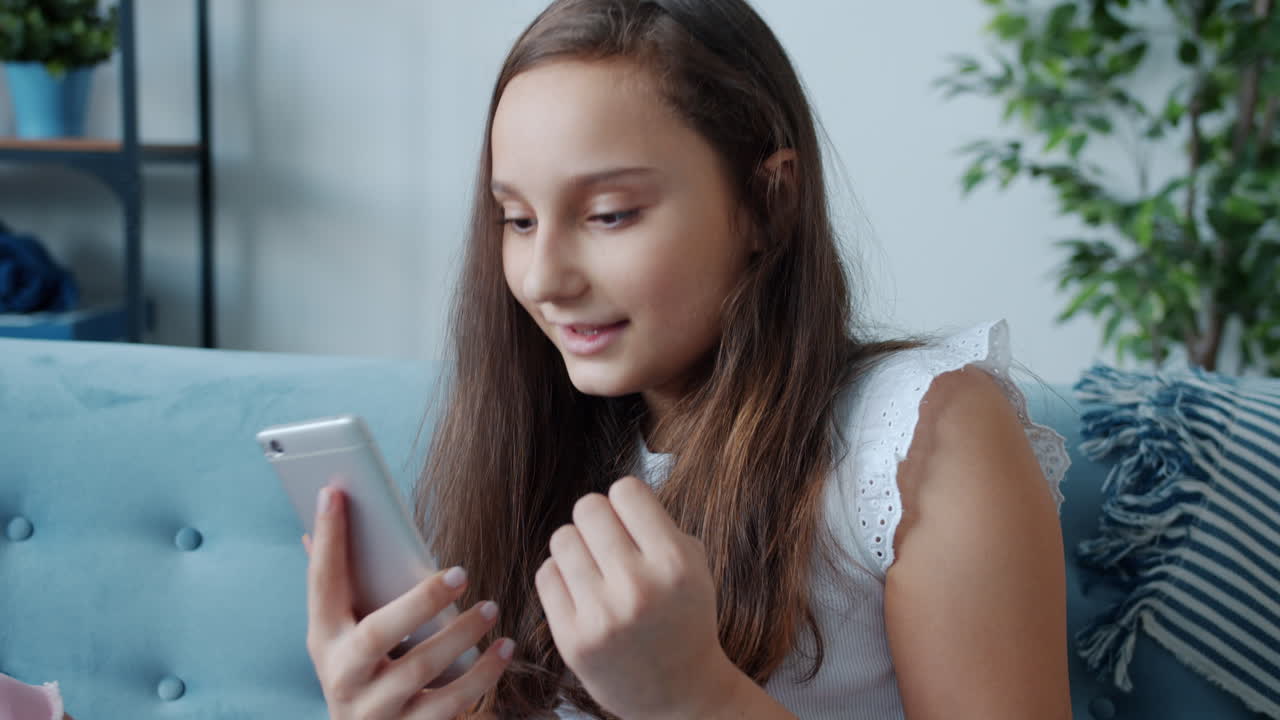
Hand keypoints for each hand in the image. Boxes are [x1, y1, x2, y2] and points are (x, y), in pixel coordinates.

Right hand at [304, 485, 514, 718]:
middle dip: (420, 601)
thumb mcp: (345, 636)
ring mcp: (375, 711)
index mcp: (324, 641)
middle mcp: (343, 677)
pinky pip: (450, 705)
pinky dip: (481, 676)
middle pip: (377, 634)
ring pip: (421, 670)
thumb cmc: (366, 673)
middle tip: (461, 573)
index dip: (327, 539)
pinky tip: (504, 650)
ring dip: (462, 635)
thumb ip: (342, 584)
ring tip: (491, 608)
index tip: (336, 493)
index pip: (320, 583)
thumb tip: (327, 508)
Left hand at [535, 476, 735, 718]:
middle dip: (597, 520)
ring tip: (595, 569)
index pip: (626, 490)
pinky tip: (582, 592)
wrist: (680, 693)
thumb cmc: (684, 617)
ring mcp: (601, 616)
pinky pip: (546, 574)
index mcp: (675, 564)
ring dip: (577, 547)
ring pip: (562, 538)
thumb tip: (610, 494)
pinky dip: (561, 577)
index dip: (627, 503)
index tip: (633, 523)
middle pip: (588, 507)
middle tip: (609, 543)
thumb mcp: (693, 565)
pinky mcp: (572, 640)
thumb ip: (656, 525)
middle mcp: (638, 588)